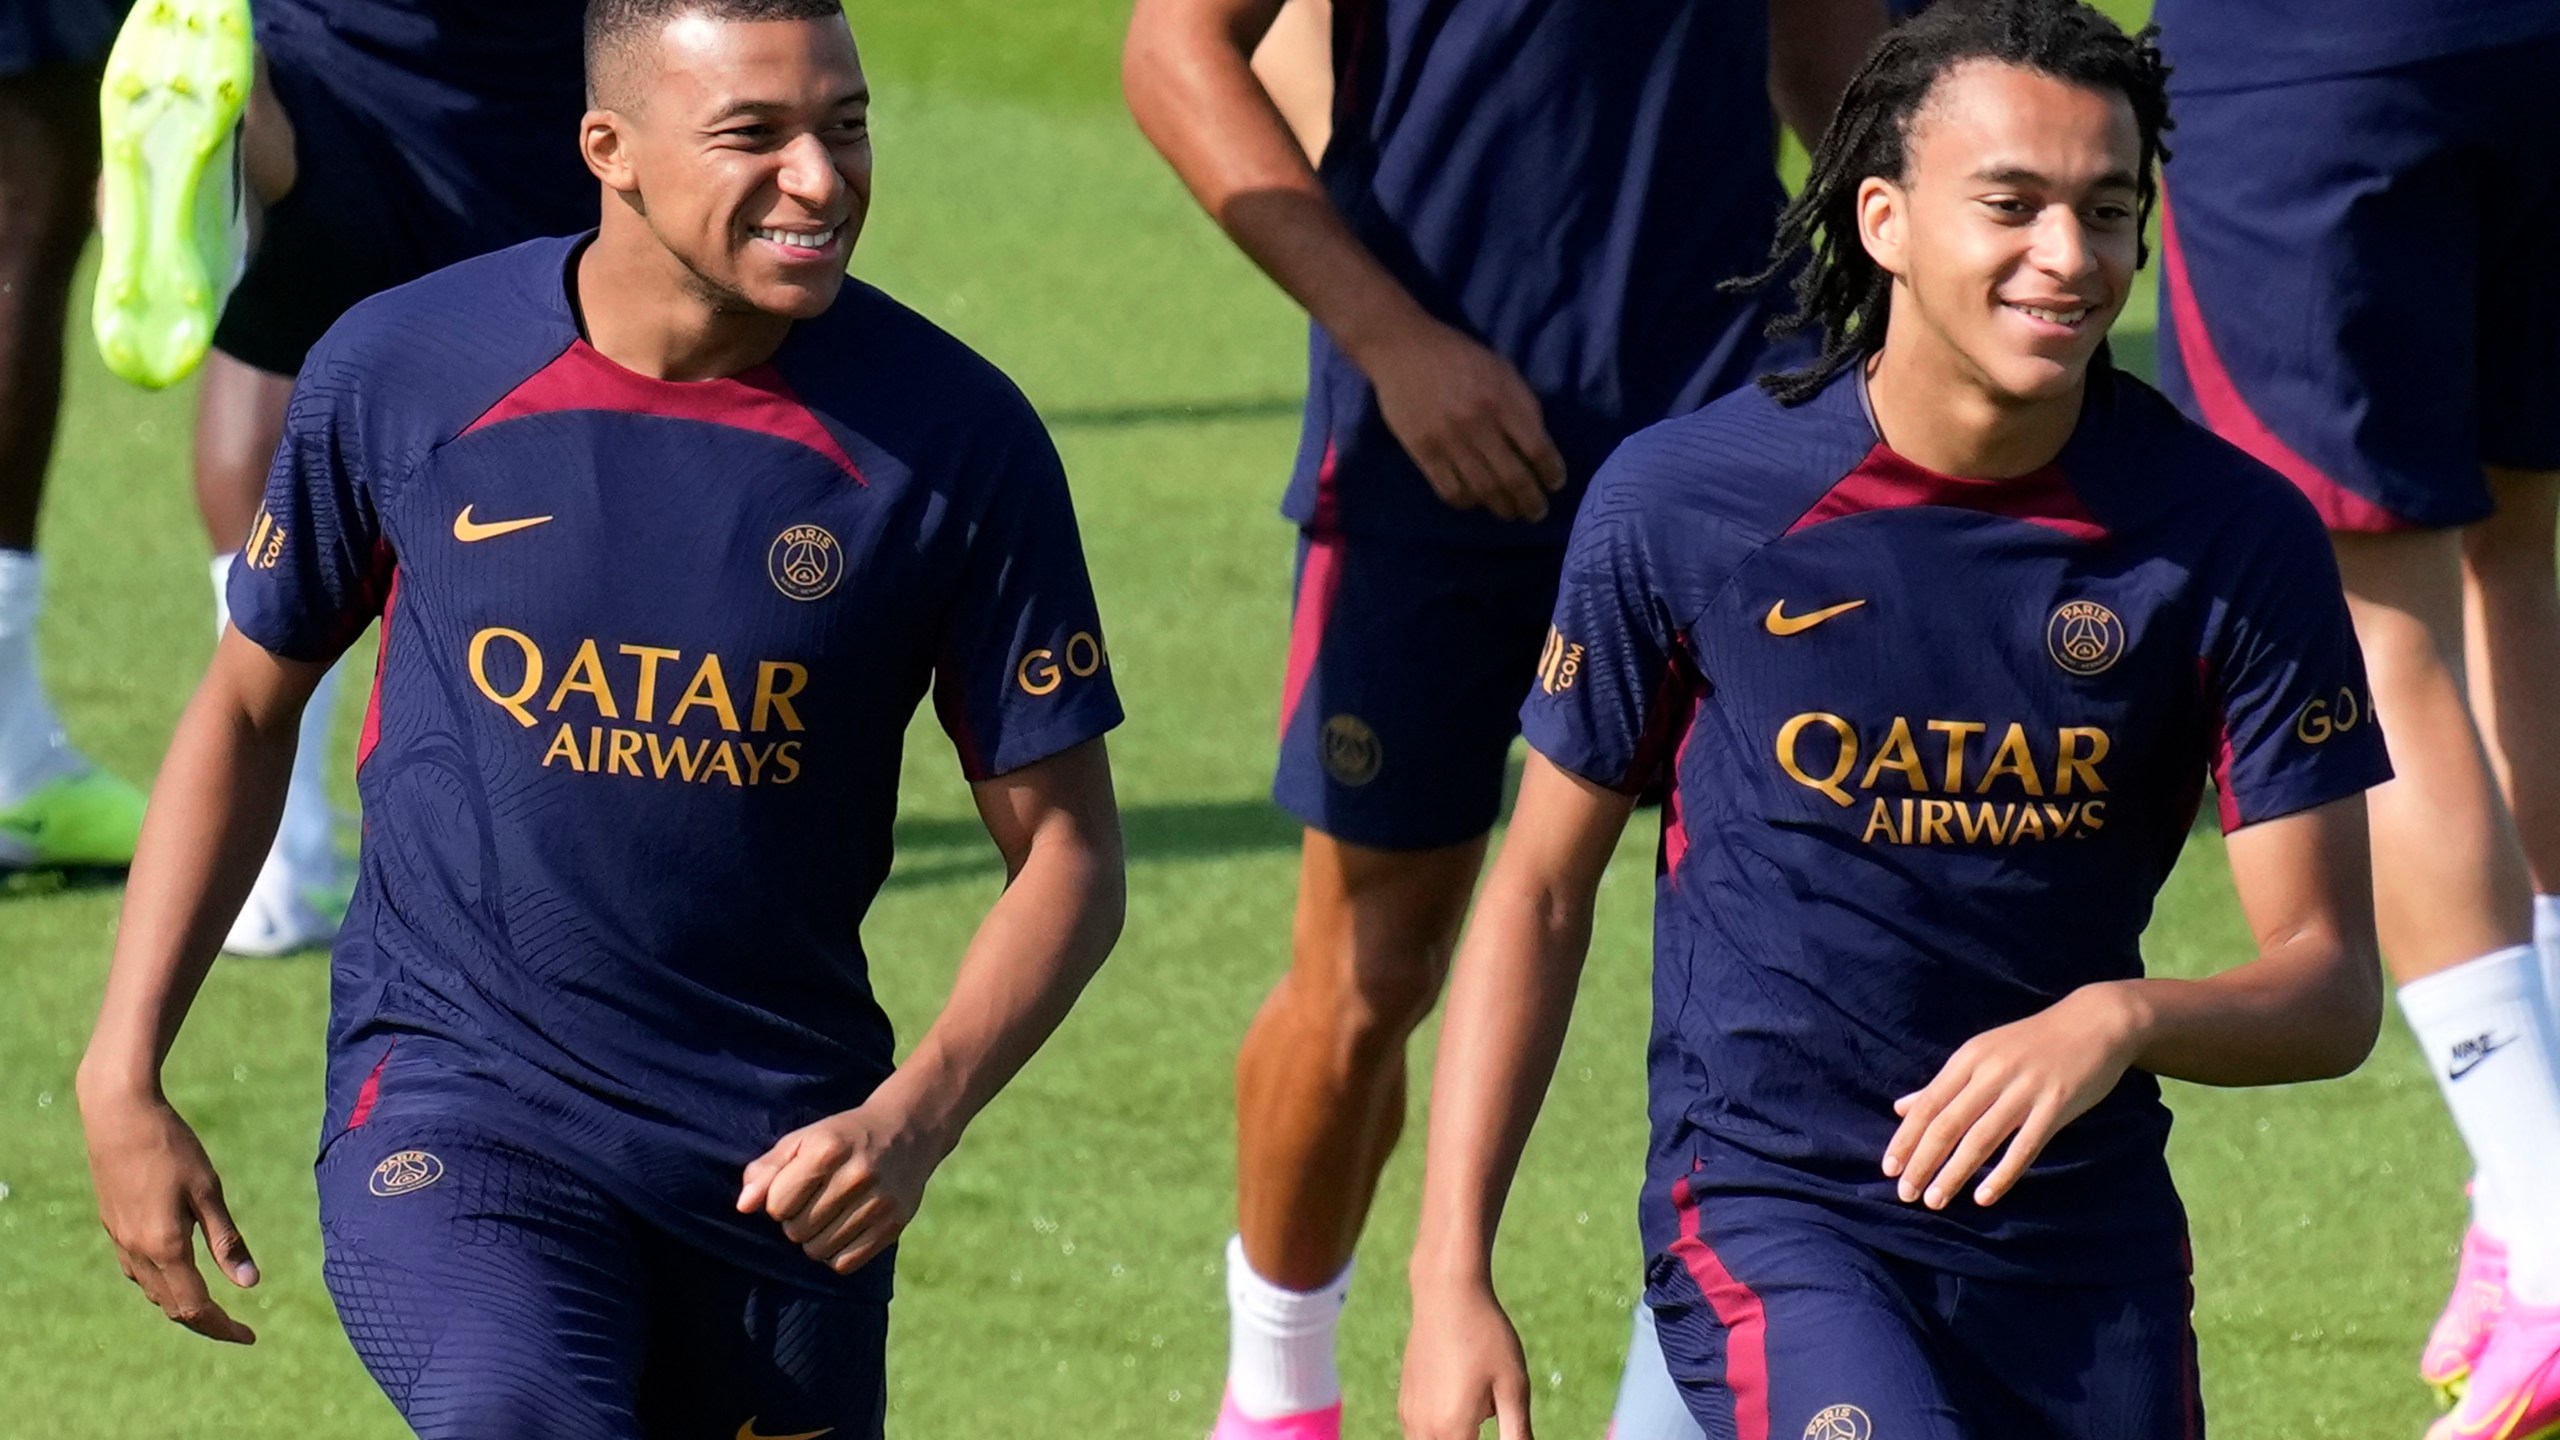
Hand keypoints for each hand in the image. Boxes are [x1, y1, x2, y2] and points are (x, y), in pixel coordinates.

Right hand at [80, 1089, 259, 1343]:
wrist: (118, 1116)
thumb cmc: (171, 1148)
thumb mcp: (208, 1191)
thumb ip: (226, 1240)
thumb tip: (250, 1284)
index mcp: (165, 1246)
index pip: (196, 1306)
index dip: (224, 1327)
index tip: (250, 1337)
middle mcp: (137, 1251)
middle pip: (172, 1306)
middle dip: (206, 1322)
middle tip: (237, 1328)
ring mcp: (120, 1240)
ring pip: (152, 1291)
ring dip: (182, 1304)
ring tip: (212, 1305)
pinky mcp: (113, 1225)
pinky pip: (138, 1271)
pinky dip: (162, 1283)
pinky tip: (178, 1271)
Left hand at [737, 1099, 949, 1275]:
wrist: (907, 1131)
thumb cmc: (843, 1137)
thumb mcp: (803, 1140)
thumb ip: (767, 1169)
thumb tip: (743, 1206)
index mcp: (827, 1150)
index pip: (777, 1205)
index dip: (778, 1201)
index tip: (794, 1189)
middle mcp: (856, 1176)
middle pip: (797, 1231)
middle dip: (796, 1221)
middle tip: (813, 1202)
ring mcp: (878, 1202)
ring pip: (819, 1250)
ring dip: (815, 1239)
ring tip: (828, 1216)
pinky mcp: (894, 1225)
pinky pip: (846, 1263)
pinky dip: (837, 1254)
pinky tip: (843, 1231)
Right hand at [1360, 317, 1566, 521]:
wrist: (1404, 350)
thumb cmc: (1459, 356)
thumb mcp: (1502, 370)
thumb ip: (1521, 405)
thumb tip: (1537, 446)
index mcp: (1502, 400)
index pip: (1536, 448)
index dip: (1550, 472)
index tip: (1555, 483)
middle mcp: (1478, 424)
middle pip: (1512, 477)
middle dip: (1530, 501)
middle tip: (1537, 512)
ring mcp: (1448, 441)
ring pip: (1483, 490)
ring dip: (1502, 507)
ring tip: (1510, 513)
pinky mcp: (1423, 452)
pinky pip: (1450, 490)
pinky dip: (1467, 502)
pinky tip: (1475, 500)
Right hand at [1399, 1277, 1535, 1439]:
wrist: (1446, 1293)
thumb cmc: (1485, 1336)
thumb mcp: (1513, 1387)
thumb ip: (1518, 1435)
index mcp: (1452, 1429)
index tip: (1501, 1418)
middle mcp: (1424, 1429)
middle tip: (1489, 1407)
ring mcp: (1410, 1416)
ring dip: (1457, 1439)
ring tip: (1480, 1404)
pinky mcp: (1406, 1403)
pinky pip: (1422, 1436)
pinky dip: (1444, 1432)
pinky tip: (1465, 1397)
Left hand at [1882, 982, 2141, 1209]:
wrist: (2095, 1022)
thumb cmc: (2032, 1042)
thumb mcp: (1982, 1053)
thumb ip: (1944, 1084)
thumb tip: (1901, 1108)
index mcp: (1969, 1059)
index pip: (1928, 1105)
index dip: (1906, 1138)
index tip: (1888, 1168)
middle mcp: (1991, 1073)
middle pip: (1947, 1124)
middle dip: (1922, 1161)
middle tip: (1906, 1194)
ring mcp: (2025, 1089)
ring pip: (1981, 1138)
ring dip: (1954, 1172)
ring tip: (1935, 1200)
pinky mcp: (2056, 1105)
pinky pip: (2025, 1146)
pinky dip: (2002, 1173)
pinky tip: (1984, 1197)